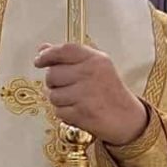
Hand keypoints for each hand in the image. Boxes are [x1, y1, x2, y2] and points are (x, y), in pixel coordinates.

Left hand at [32, 41, 149, 145]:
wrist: (127, 118)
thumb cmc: (107, 90)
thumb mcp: (94, 66)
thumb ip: (68, 56)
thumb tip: (42, 48)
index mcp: (95, 59)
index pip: (64, 50)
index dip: (47, 55)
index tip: (39, 61)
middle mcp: (91, 74)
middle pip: (52, 74)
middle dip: (54, 83)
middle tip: (68, 87)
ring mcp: (87, 94)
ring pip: (53, 95)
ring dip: (59, 100)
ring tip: (75, 100)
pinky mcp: (83, 113)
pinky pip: (58, 111)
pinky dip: (64, 113)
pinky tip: (78, 110)